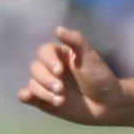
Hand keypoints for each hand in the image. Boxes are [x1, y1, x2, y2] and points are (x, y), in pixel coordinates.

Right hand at [19, 27, 133, 125]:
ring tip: (60, 100)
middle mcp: (50, 69)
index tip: (60, 71)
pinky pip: (29, 96)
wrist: (108, 104)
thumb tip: (57, 29)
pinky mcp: (44, 101)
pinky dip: (25, 96)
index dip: (49, 61)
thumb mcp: (91, 57)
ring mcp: (46, 85)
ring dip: (43, 92)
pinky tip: (27, 96)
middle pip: (36, 69)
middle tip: (61, 89)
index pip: (44, 52)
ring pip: (33, 84)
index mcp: (60, 55)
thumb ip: (76, 41)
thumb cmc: (100, 78)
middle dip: (47, 80)